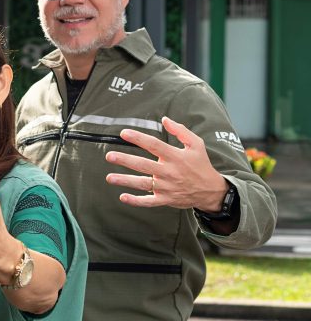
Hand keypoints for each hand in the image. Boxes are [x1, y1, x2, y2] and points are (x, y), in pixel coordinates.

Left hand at [106, 116, 227, 211]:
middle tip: (109, 156)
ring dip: (125, 180)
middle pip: (143, 165)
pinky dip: (136, 201)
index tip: (124, 133)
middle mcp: (169, 172)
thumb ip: (181, 131)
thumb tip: (165, 119)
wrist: (211, 191)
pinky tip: (123, 197)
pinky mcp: (165, 199)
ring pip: (142, 183)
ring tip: (109, 177)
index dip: (138, 138)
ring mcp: (166, 187)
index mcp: (175, 157)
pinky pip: (149, 201)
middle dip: (125, 160)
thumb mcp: (196, 145)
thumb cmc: (201, 165)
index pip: (154, 145)